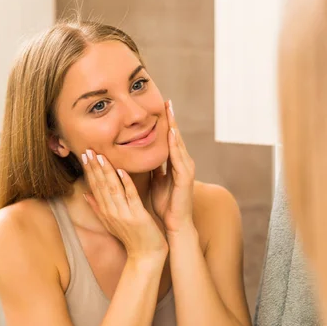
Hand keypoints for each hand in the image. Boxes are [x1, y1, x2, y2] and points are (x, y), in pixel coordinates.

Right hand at [81, 149, 167, 260]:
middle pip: (100, 186)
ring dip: (106, 171)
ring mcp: (123, 214)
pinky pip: (131, 196)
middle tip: (88, 149)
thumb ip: (98, 208)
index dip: (89, 170)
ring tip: (100, 156)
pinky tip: (122, 171)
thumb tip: (85, 194)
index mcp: (106, 211)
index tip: (85, 154)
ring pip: (112, 189)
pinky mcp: (137, 216)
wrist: (146, 256)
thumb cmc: (132, 237)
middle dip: (94, 167)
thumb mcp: (111, 223)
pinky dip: (126, 183)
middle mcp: (111, 212)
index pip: (95, 186)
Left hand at [151, 100, 195, 234]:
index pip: (170, 140)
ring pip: (179, 144)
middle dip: (172, 119)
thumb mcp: (156, 181)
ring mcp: (186, 169)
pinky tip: (171, 133)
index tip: (161, 107)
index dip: (166, 123)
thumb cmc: (165, 205)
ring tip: (170, 111)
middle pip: (176, 137)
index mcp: (175, 164)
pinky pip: (179, 158)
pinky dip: (175, 145)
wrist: (174, 224)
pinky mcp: (186, 178)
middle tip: (167, 101)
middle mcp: (183, 164)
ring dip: (174, 127)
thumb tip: (141, 154)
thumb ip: (152, 167)